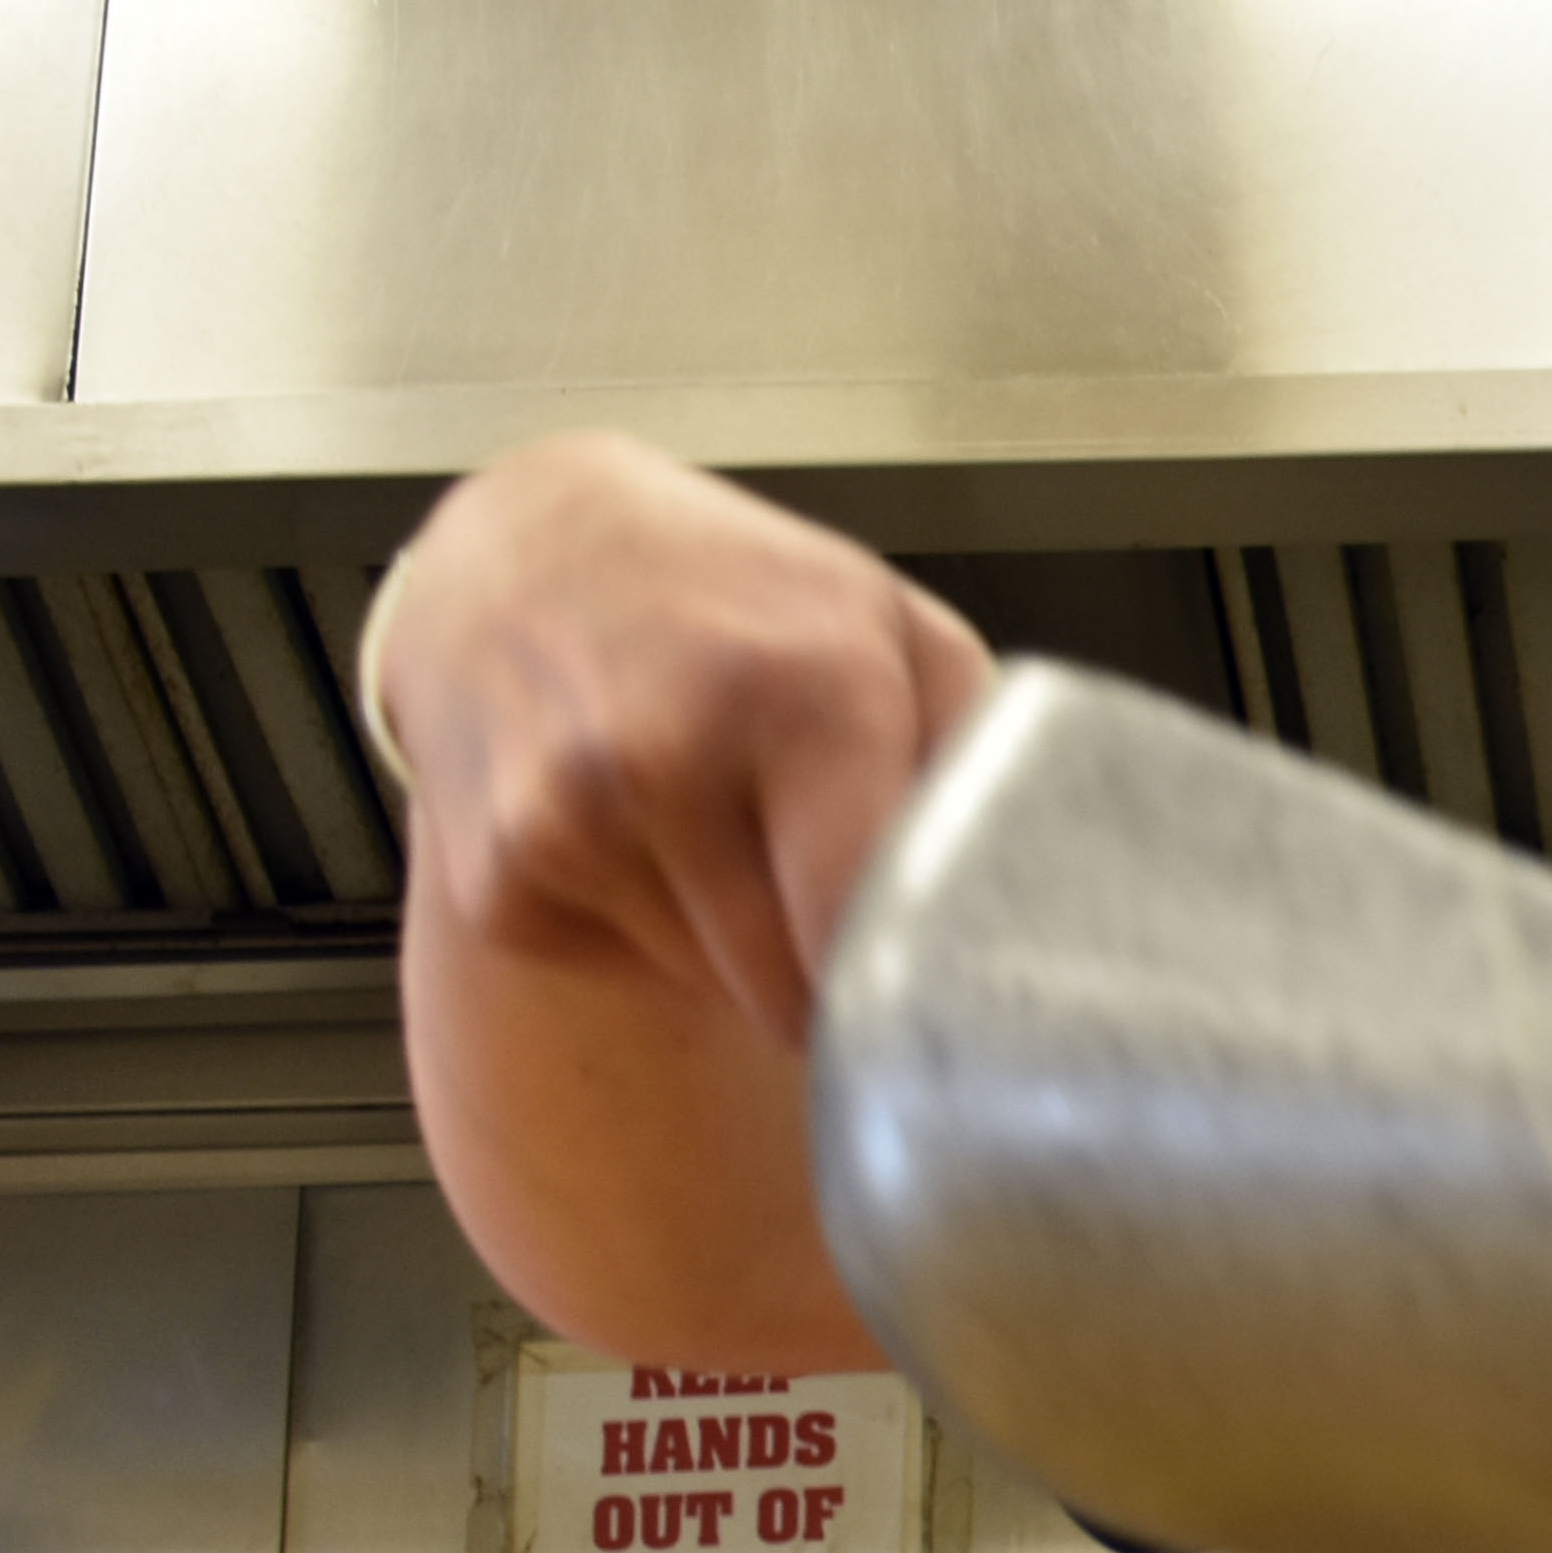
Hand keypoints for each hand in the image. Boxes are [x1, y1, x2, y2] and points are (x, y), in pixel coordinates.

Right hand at [386, 436, 989, 1368]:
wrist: (522, 552)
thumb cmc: (736, 596)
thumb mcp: (890, 623)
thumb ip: (984, 753)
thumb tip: (1055, 895)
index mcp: (798, 695)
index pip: (874, 935)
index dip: (912, 989)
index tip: (937, 1000)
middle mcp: (666, 761)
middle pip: (796, 992)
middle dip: (834, 971)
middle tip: (834, 891)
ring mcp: (562, 828)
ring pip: (716, 989)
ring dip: (743, 946)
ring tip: (729, 829)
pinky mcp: (496, 887)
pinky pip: (627, 974)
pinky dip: (652, 935)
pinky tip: (643, 836)